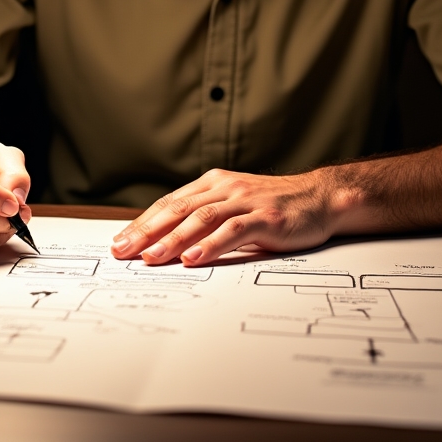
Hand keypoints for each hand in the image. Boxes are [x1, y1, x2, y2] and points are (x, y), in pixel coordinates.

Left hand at [110, 168, 336, 265]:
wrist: (320, 198)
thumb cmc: (275, 206)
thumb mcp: (236, 205)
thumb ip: (208, 217)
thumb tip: (168, 241)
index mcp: (214, 183)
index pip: (170, 203)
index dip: (143, 222)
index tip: (121, 241)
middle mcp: (226, 188)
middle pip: (178, 209)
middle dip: (147, 231)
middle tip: (123, 251)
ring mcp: (246, 201)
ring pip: (201, 219)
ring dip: (173, 239)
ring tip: (151, 258)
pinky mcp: (265, 218)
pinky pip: (233, 231)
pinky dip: (210, 245)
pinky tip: (193, 258)